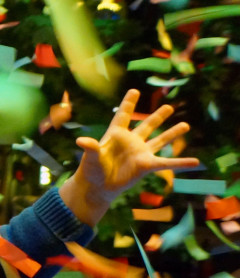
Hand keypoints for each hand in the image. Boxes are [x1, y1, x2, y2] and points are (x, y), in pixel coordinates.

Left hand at [60, 89, 198, 225]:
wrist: (97, 187)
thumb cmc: (91, 170)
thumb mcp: (91, 157)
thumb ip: (90, 147)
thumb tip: (81, 141)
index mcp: (115, 134)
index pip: (122, 115)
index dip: (128, 103)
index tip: (135, 91)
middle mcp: (130, 142)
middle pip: (146, 125)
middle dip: (157, 117)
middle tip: (169, 107)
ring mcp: (140, 153)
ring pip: (159, 140)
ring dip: (172, 134)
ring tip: (185, 125)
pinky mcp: (146, 166)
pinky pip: (166, 163)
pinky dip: (181, 163)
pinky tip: (195, 162)